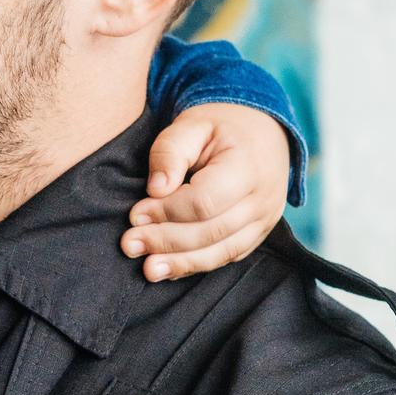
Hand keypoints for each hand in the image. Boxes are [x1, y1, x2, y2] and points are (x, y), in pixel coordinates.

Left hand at [123, 103, 290, 279]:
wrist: (263, 133)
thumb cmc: (221, 127)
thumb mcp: (192, 124)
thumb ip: (170, 151)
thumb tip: (156, 189)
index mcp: (248, 166)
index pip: (205, 201)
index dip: (167, 212)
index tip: (135, 214)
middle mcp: (262, 198)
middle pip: (212, 231)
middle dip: (167, 241)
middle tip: (130, 245)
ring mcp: (265, 220)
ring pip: (222, 252)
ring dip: (182, 264)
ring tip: (148, 269)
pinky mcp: (258, 234)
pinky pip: (228, 257)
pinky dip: (197, 265)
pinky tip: (170, 270)